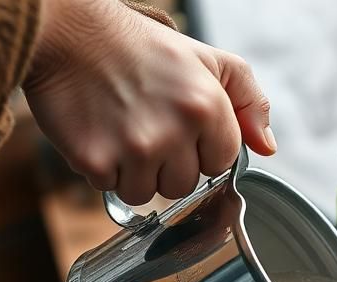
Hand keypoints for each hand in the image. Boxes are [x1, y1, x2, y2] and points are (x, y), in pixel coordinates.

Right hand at [23, 0, 274, 203]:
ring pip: (147, 193)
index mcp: (207, 107)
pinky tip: (99, 134)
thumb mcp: (207, 59)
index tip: (179, 125)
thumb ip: (249, 101)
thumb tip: (268, 147)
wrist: (68, 33)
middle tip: (146, 126)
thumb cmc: (139, 47)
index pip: (221, 162)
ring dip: (134, 172)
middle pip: (184, 185)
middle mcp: (175, 131)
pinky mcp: (95, 160)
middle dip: (167, 163)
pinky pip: (109, 189)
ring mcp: (134, 149)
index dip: (199, 147)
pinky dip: (102, 168)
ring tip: (122, 131)